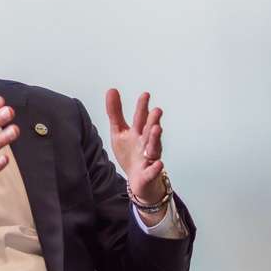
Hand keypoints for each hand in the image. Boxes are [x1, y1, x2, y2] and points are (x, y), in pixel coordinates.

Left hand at [105, 89, 165, 204]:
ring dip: (155, 139)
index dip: (142, 107)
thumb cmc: (130, 153)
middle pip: (149, 131)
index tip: (145, 94)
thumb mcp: (119, 131)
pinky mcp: (149, 174)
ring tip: (157, 129)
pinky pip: (153, 172)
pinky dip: (156, 168)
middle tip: (156, 110)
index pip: (141, 118)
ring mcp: (149, 159)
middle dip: (153, 121)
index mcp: (138, 133)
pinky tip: (159, 164)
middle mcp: (146, 143)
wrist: (138, 180)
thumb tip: (112, 90)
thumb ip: (115, 112)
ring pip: (154, 148)